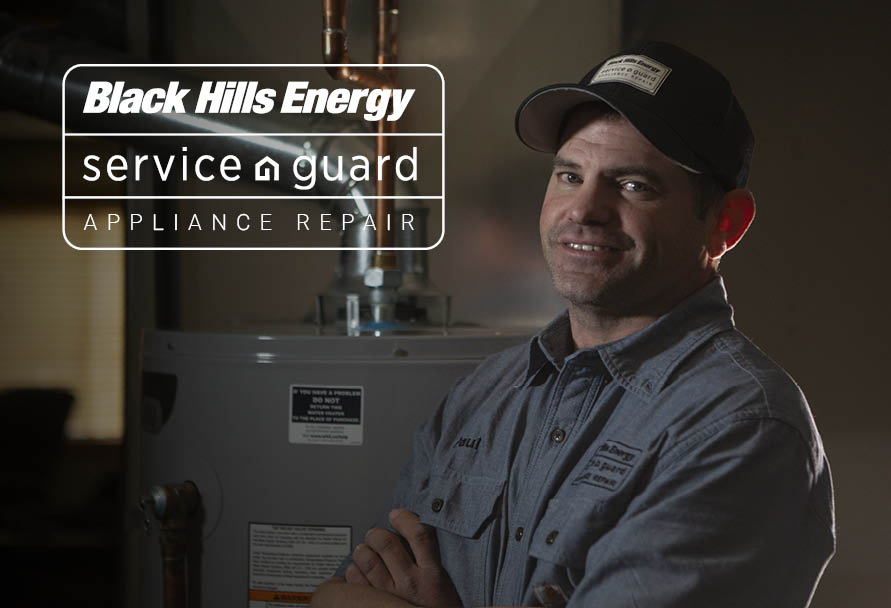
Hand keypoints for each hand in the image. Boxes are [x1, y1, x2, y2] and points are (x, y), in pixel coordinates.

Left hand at [346, 508, 461, 606]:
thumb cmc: (439, 607)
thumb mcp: (444, 580)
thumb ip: (429, 557)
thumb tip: (409, 530)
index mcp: (433, 574)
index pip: (418, 535)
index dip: (404, 519)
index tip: (396, 515)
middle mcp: (411, 583)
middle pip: (387, 543)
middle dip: (377, 533)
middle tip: (375, 535)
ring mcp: (391, 596)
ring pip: (368, 560)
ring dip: (363, 550)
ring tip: (365, 550)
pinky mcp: (375, 605)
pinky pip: (356, 581)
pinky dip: (354, 570)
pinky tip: (359, 570)